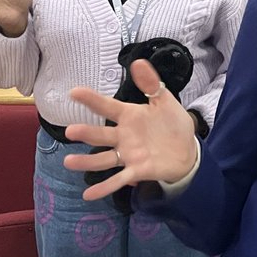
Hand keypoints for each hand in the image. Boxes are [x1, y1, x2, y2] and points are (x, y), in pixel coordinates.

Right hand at [63, 59, 198, 199]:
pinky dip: (104, 188)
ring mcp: (128, 154)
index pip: (108, 106)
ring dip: (87, 162)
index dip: (92, 100)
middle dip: (86, 133)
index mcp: (130, 116)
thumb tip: (138, 61)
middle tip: (70, 131)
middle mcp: (124, 136)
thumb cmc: (172, 124)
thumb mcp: (165, 101)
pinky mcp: (137, 170)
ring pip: (104, 158)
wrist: (187, 149)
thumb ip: (151, 84)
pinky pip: (118, 179)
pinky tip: (87, 195)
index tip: (74, 92)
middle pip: (102, 135)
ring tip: (68, 162)